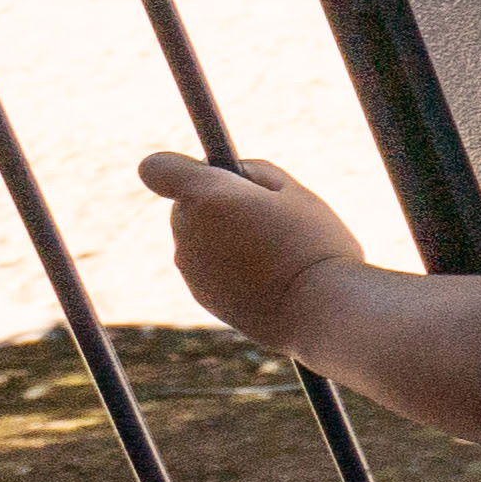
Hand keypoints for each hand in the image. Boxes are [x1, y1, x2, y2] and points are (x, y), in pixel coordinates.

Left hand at [135, 149, 366, 346]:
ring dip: (229, 239)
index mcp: (207, 197)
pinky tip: (271, 280)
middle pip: (188, 205)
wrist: (323, 314)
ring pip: (201, 238)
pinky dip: (233, 269)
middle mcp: (187, 231)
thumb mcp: (297, 194)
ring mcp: (191, 267)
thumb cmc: (316, 247)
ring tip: (278, 255)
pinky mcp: (202, 296)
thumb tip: (234, 176)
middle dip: (219, 206)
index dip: (183, 169)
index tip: (219, 178)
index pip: (157, 168)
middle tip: (270, 220)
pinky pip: (211, 269)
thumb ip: (256, 174)